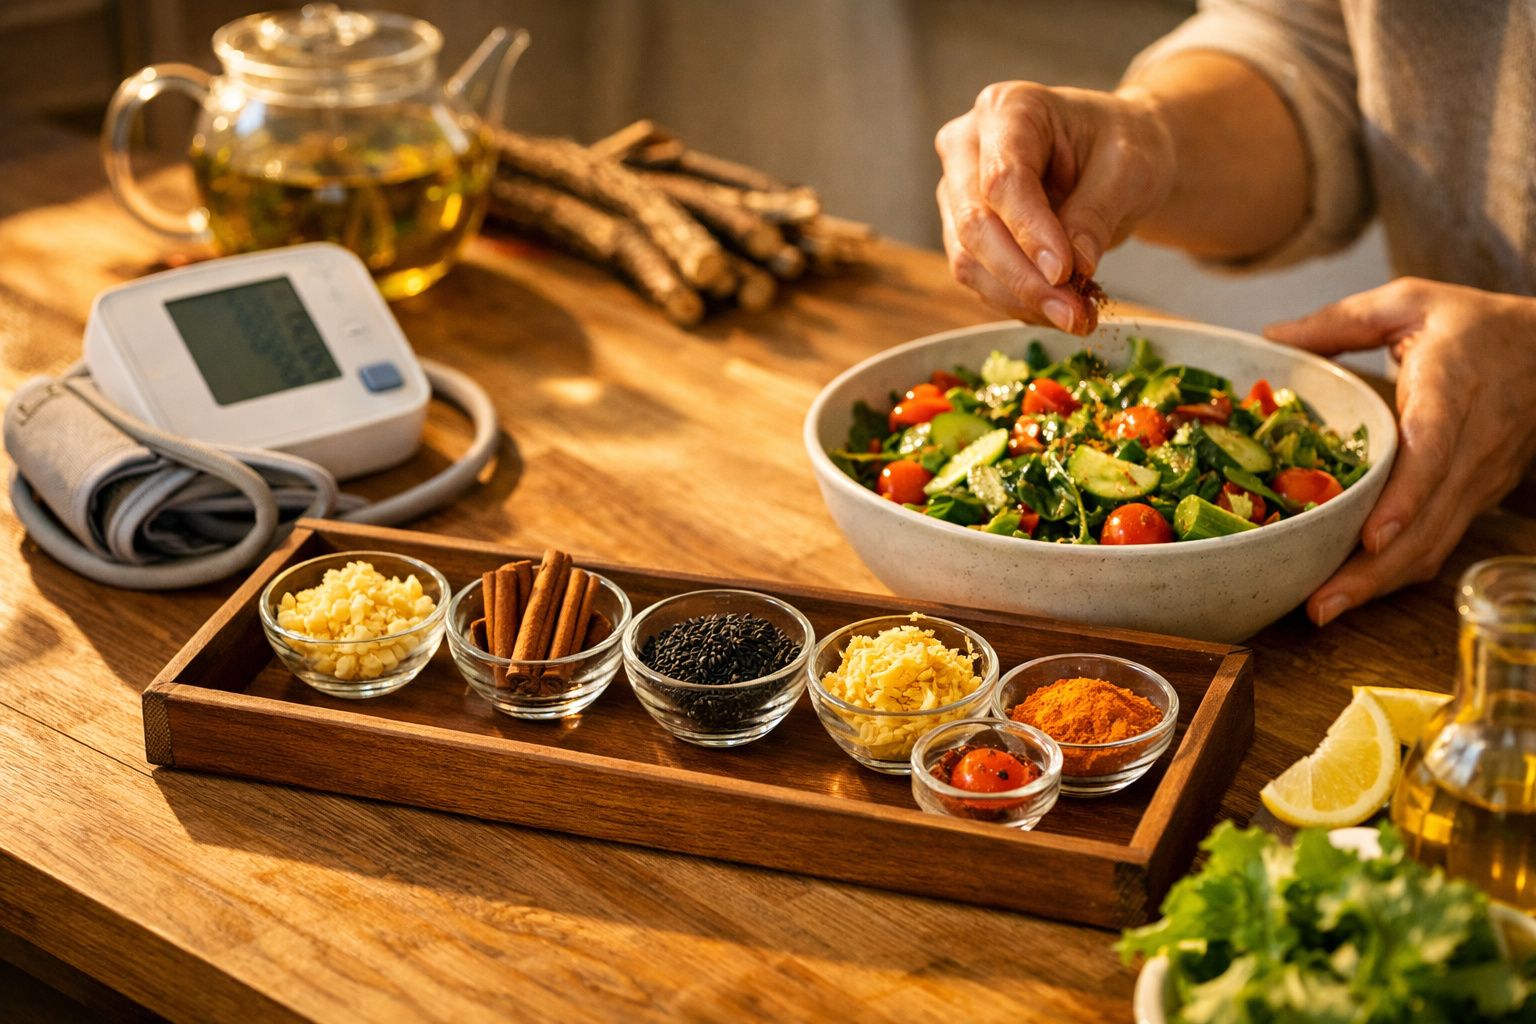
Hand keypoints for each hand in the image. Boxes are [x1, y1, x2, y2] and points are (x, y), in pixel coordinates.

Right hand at [934, 81, 1174, 332]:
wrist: (1115, 156)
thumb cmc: (1123, 145)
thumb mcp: (1130, 166)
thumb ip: (1097, 211)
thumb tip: (1072, 268)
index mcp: (1008, 109)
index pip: (1003, 178)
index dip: (1030, 231)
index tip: (1065, 274)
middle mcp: (966, 146)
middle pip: (976, 224)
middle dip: (1024, 279)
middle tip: (1072, 316)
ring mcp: (957, 191)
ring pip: (969, 260)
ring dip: (1021, 299)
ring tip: (1076, 318)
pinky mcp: (961, 232)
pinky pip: (979, 279)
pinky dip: (1019, 303)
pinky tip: (1059, 311)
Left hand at [1265, 278, 1535, 624]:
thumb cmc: (1471, 324)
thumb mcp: (1409, 301)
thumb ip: (1341, 320)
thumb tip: (1271, 338)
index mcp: (1454, 387)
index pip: (1435, 450)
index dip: (1406, 498)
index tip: (1372, 538)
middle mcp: (1473, 444)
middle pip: (1429, 519)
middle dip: (1374, 570)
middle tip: (1318, 605)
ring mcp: (1481, 477)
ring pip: (1436, 542)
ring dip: (1381, 584)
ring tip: (1324, 610)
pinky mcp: (1479, 496)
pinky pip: (1440, 541)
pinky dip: (1399, 572)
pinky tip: (1355, 591)